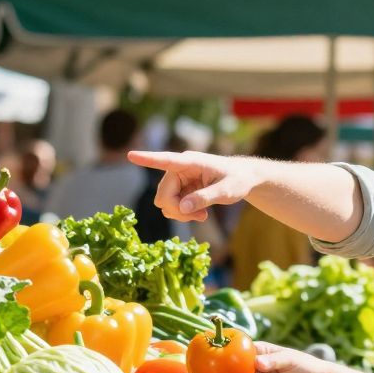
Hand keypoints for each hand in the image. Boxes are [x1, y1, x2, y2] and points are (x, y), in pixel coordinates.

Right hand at [130, 150, 259, 221]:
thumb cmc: (237, 179)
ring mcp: (177, 180)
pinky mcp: (179, 189)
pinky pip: (171, 206)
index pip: (165, 159)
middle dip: (177, 210)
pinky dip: (182, 214)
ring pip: (165, 203)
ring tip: (202, 215)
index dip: (147, 159)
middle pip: (163, 195)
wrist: (242, 178)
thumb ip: (205, 198)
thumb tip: (182, 207)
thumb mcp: (227, 191)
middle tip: (200, 217)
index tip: (130, 155)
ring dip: (180, 213)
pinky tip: (199, 214)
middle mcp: (178, 169)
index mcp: (190, 162)